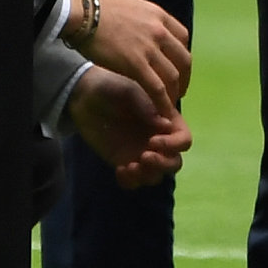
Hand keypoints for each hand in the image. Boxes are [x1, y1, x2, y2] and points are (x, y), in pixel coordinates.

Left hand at [67, 66, 190, 187]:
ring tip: (129, 167)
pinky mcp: (123, 162)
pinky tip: (119, 170)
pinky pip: (134, 181)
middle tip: (143, 156)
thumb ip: (147, 106)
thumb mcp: (129, 90)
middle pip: (174, 163)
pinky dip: (131, 181)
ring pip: (156, 175)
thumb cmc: (111, 86)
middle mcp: (157, 139)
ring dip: (147, 175)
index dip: (174, 144)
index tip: (153, 140)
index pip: (183, 139)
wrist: (83, 95)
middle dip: (163, 164)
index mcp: (165, 121)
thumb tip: (166, 125)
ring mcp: (141, 152)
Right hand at [73, 0, 189, 108]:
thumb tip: (143, 32)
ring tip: (169, 104)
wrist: (84, 12)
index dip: (182, 56)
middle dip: (184, 79)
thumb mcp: (132, 7)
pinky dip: (164, 103)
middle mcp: (160, 31)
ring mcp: (150, 48)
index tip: (178, 67)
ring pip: (173, 76)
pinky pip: (157, 88)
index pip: (183, 38)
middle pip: (183, 60)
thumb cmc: (99, 9)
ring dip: (174, 93)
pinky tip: (163, 112)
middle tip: (178, 90)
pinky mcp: (136, 65)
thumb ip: (144, 21)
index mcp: (159, 16)